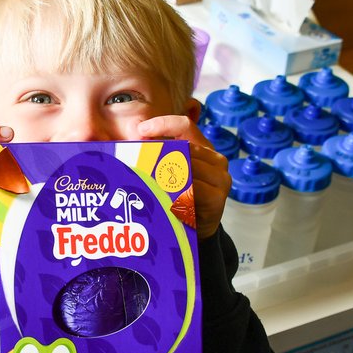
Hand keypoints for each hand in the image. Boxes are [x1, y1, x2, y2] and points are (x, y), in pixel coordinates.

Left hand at [137, 113, 230, 239]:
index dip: (163, 124)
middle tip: (135, 161)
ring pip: (185, 169)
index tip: (141, 130)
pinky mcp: (217, 198)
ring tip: (145, 181)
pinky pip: (191, 190)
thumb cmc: (181, 196)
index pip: (185, 125)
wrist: (200, 228)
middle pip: (182, 148)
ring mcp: (220, 178)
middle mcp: (216, 160)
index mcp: (204, 147)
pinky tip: (161, 197)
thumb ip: (159, 154)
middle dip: (156, 154)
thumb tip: (132, 138)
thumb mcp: (172, 171)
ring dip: (162, 175)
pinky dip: (174, 192)